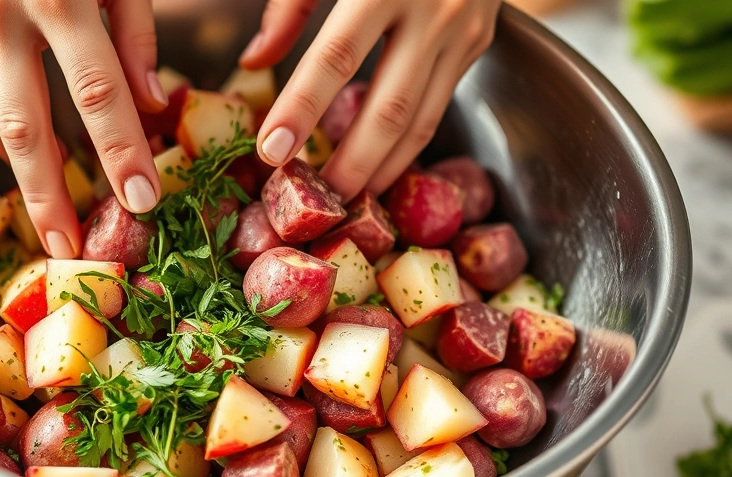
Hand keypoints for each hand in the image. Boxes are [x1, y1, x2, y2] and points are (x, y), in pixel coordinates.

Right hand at [0, 0, 167, 257]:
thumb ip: (136, 32)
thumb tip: (153, 104)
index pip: (99, 93)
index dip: (121, 152)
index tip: (143, 202)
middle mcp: (1, 14)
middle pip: (26, 127)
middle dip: (50, 195)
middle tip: (71, 247)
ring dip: (22, 176)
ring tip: (51, 220)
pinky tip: (27, 163)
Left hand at [242, 0, 501, 200]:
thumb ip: (290, 5)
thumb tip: (253, 62)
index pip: (335, 58)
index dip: (301, 109)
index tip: (271, 151)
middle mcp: (432, 9)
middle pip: (389, 107)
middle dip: (351, 163)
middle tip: (317, 202)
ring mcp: (463, 30)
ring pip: (421, 119)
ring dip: (383, 167)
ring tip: (346, 199)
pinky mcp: (478, 42)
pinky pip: (438, 106)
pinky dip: (407, 145)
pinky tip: (380, 168)